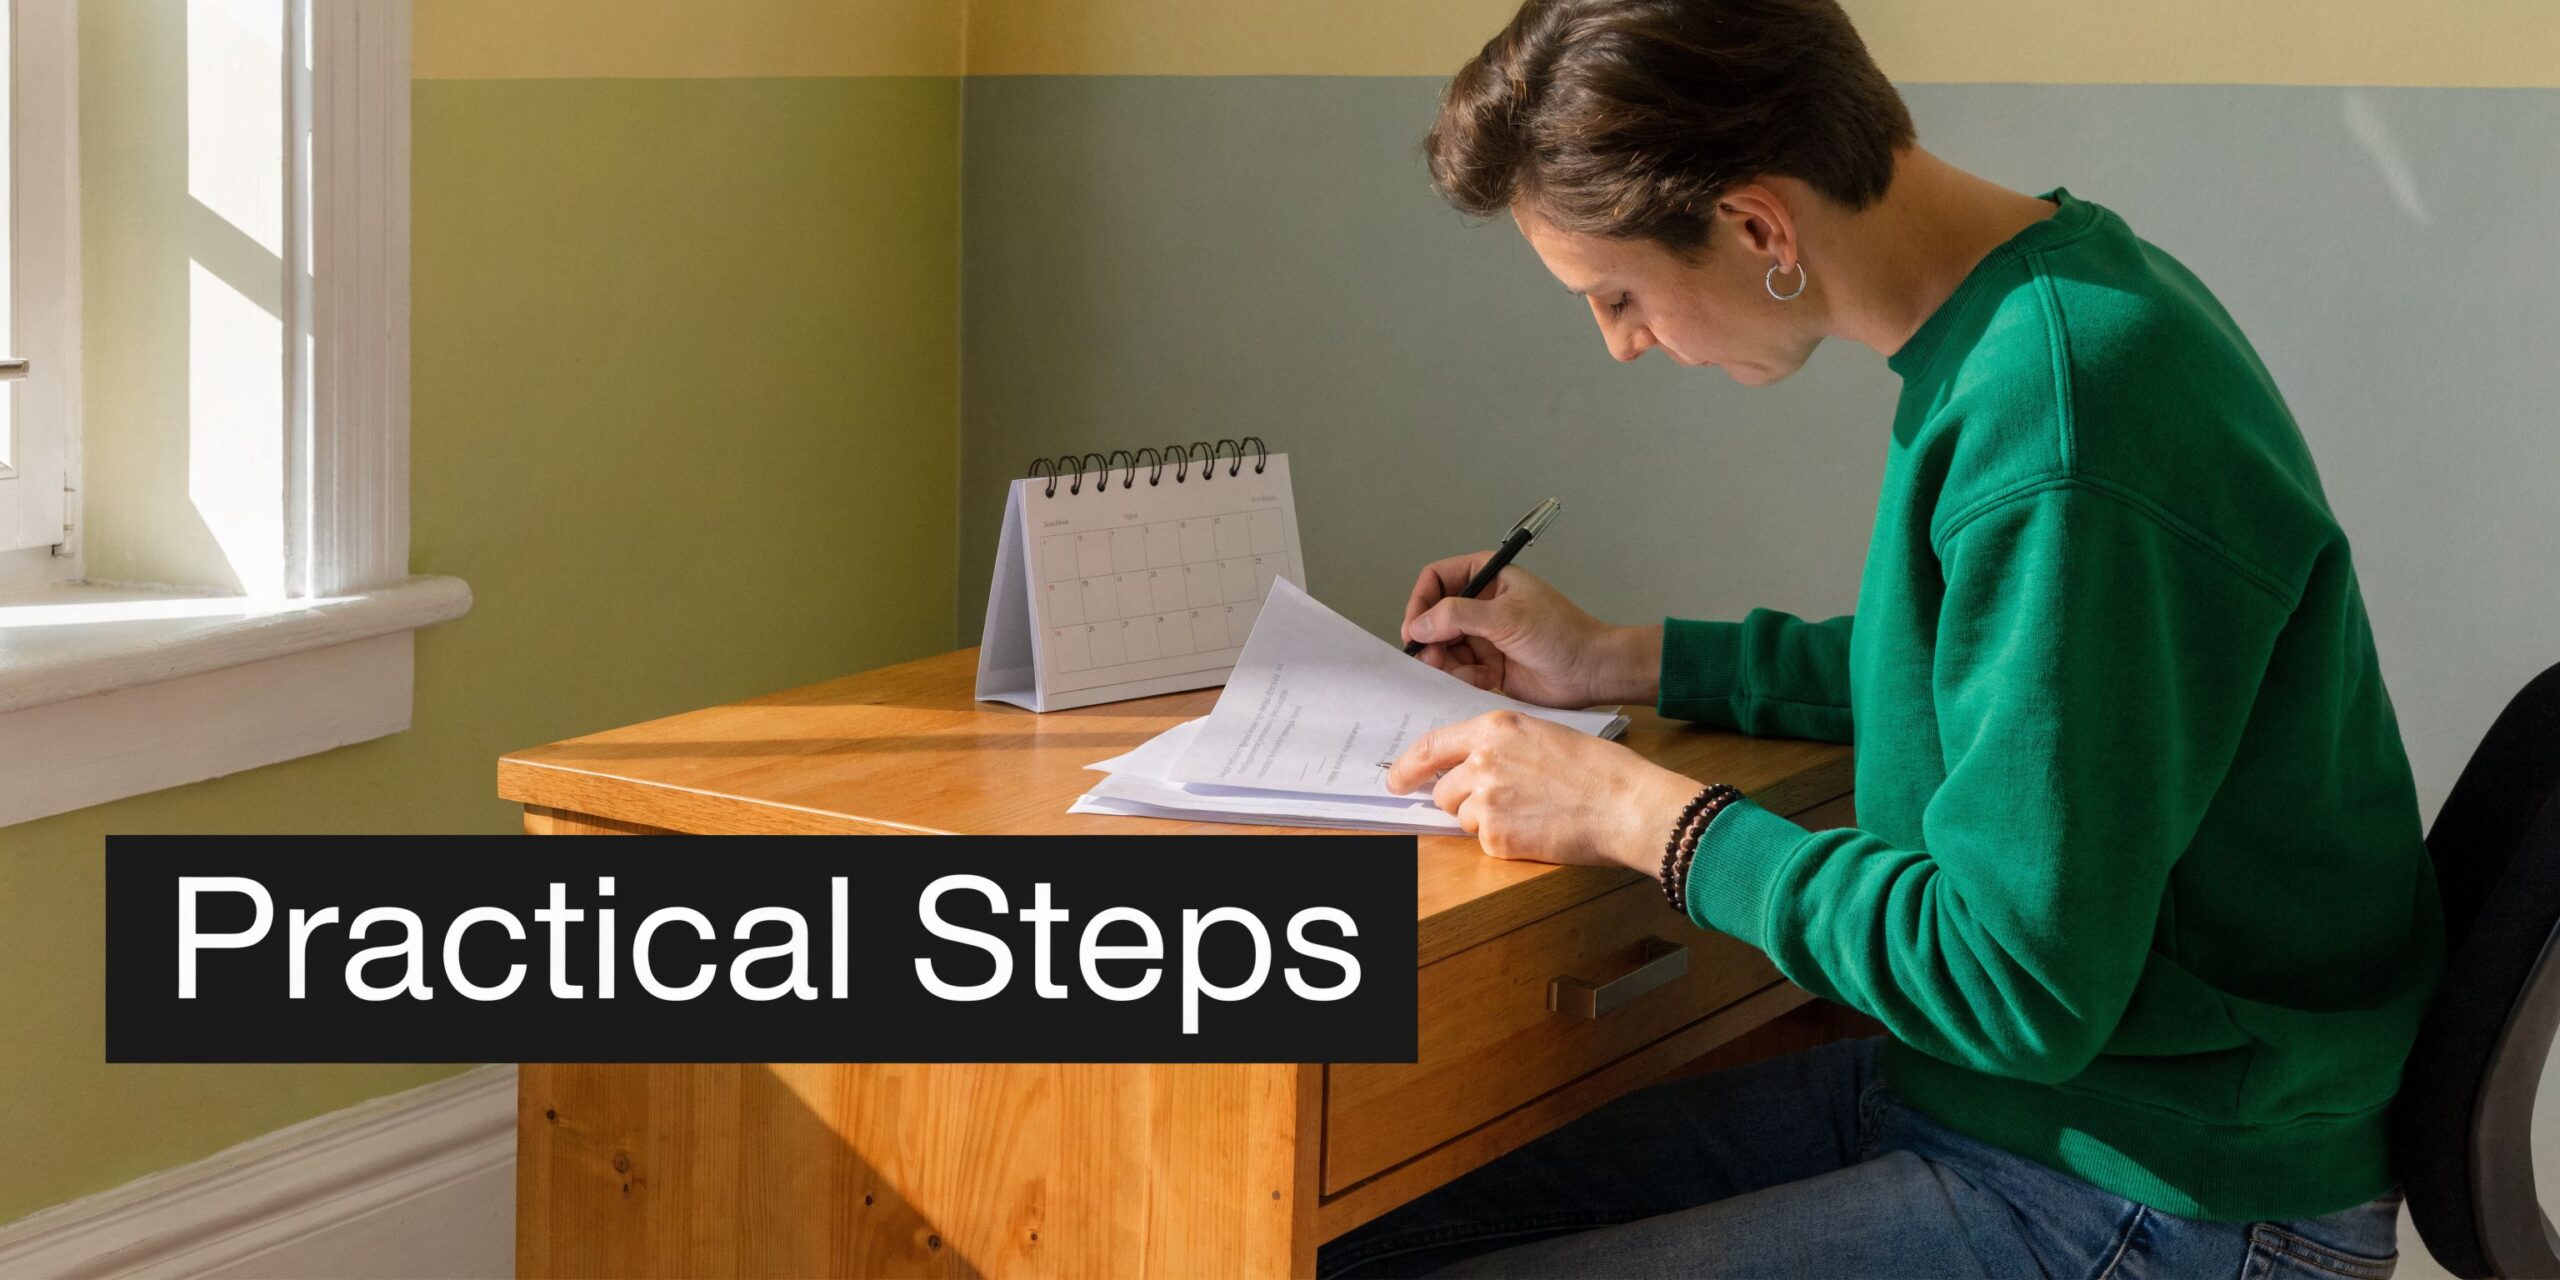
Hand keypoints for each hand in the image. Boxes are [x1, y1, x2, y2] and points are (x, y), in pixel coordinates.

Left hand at [1384, 710, 1700, 872]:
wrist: (1627, 805)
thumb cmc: (1599, 770)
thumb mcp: (1543, 735)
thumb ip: (1499, 745)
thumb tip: (1466, 764)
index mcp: (1494, 728)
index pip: (1430, 747)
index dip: (1406, 767)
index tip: (1395, 779)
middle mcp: (1482, 760)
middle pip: (1443, 790)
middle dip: (1463, 800)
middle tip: (1505, 802)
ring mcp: (1486, 800)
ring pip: (1461, 818)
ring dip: (1484, 820)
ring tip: (1530, 812)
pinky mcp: (1496, 837)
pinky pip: (1484, 843)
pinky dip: (1505, 842)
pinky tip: (1538, 830)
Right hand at [1402, 553, 1660, 707]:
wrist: (1590, 672)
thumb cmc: (1560, 633)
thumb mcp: (1505, 616)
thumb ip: (1457, 616)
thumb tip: (1419, 625)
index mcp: (1488, 577)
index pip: (1437, 579)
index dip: (1421, 601)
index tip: (1414, 629)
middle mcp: (1482, 604)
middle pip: (1435, 616)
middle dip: (1430, 638)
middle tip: (1430, 657)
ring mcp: (1485, 636)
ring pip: (1444, 646)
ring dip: (1444, 661)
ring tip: (1458, 671)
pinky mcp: (1489, 665)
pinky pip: (1459, 670)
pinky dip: (1462, 677)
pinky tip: (1483, 679)